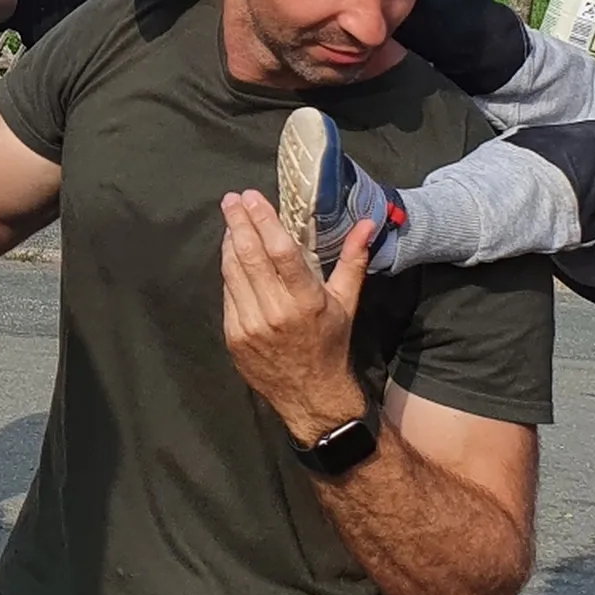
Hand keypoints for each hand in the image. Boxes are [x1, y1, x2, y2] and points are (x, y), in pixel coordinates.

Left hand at [221, 190, 370, 445]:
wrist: (311, 397)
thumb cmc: (330, 344)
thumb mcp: (347, 302)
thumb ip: (353, 260)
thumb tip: (366, 223)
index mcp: (307, 301)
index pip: (280, 251)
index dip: (264, 221)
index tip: (252, 197)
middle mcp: (276, 312)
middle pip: (250, 256)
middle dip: (238, 222)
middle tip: (231, 199)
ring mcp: (251, 325)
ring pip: (232, 272)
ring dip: (230, 243)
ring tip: (231, 221)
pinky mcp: (233, 336)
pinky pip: (227, 294)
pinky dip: (228, 270)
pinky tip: (231, 254)